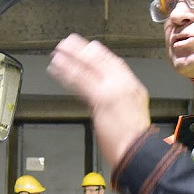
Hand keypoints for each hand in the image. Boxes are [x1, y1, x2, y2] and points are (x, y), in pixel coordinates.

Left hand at [48, 34, 150, 166]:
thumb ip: (117, 100)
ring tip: (57, 52)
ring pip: (87, 68)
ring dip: (70, 59)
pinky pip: (79, 81)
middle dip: (82, 50)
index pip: (114, 63)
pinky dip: (66, 73)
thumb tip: (102, 96)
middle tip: (69, 42)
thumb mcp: (132, 113)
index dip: (100, 53)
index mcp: (133, 87)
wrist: (137, 151)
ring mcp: (111, 90)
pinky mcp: (99, 99)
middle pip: (99, 61)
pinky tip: (56, 68)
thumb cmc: (135, 139)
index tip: (89, 46)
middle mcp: (122, 85)